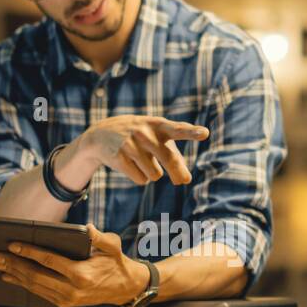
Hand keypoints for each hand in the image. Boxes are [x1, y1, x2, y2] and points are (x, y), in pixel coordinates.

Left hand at [0, 224, 148, 306]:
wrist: (124, 288)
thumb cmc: (116, 263)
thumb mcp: (112, 247)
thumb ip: (100, 237)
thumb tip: (87, 228)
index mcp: (81, 275)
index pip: (49, 261)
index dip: (29, 252)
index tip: (12, 244)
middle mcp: (72, 290)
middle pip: (36, 275)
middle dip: (14, 265)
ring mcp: (67, 300)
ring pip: (34, 286)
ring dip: (14, 275)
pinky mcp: (64, 304)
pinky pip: (39, 293)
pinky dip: (23, 285)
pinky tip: (11, 278)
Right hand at [74, 115, 206, 185]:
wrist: (101, 134)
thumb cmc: (139, 138)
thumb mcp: (156, 140)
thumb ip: (175, 157)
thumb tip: (185, 180)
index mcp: (158, 125)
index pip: (178, 128)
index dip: (191, 131)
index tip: (205, 133)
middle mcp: (145, 132)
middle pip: (169, 159)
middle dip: (177, 173)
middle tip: (182, 181)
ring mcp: (130, 144)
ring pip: (155, 175)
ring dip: (152, 173)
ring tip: (140, 160)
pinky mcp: (119, 158)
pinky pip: (141, 180)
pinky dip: (139, 177)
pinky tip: (130, 165)